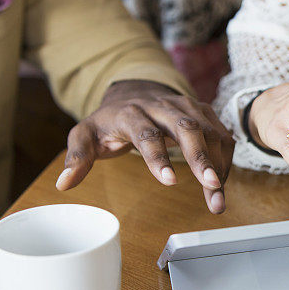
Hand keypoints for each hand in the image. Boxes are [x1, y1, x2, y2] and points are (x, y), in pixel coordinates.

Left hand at [56, 81, 234, 213]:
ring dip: (217, 167)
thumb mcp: (86, 134)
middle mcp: (164, 106)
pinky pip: (221, 136)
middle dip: (202, 159)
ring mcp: (188, 107)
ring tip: (218, 198)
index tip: (169, 182)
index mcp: (132, 112)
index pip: (147, 133)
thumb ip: (78, 157)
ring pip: (210, 133)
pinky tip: (220, 183)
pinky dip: (224, 160)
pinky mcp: (205, 112)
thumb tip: (64, 183)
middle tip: (211, 186)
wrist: (135, 91)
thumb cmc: (111, 119)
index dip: (158, 157)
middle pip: (187, 129)